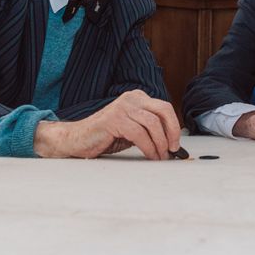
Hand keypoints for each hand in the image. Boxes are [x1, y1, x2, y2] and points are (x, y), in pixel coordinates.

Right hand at [34, 90, 181, 159]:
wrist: (77, 139)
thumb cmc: (106, 136)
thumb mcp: (133, 129)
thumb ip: (149, 130)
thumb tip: (171, 142)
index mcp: (137, 98)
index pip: (164, 108)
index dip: (174, 126)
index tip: (176, 143)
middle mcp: (131, 99)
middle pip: (163, 111)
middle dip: (172, 132)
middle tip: (173, 149)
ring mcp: (122, 107)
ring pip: (152, 124)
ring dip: (160, 143)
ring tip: (160, 156)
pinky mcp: (114, 119)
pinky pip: (139, 134)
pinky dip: (149, 147)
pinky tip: (150, 155)